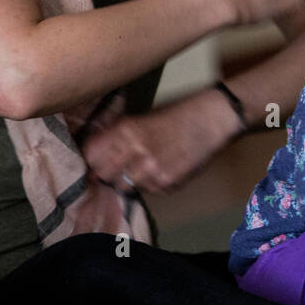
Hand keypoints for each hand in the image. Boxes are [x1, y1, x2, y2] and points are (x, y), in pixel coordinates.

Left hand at [81, 87, 237, 195]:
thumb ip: (120, 134)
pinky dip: (152, 184)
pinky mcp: (167, 183)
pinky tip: (164, 168)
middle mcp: (135, 151)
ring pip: (125, 187)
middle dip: (108, 173)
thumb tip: (97, 151)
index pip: (91, 155)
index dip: (93, 158)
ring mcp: (152, 170)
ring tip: (145, 167)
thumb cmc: (178, 113)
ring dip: (131, 180)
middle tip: (117, 168)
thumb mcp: (143, 117)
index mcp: (126, 129)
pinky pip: (149, 191)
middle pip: (104, 175)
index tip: (97, 160)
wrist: (213, 119)